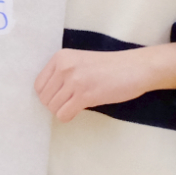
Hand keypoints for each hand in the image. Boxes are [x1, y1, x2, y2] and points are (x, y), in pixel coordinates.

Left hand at [35, 42, 175, 122]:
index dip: (48, 95)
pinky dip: (68, 117)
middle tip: (70, 103)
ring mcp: (74, 81)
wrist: (136, 67)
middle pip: (44, 98)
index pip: (39, 85)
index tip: (61, 96)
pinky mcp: (85, 95)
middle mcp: (64, 67)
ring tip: (76, 105)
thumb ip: (62, 74)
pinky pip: (64, 114)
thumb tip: (47, 96)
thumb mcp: (80, 62)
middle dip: (55, 104)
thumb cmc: (109, 67)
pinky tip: (79, 111)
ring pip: (53, 107)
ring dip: (63, 111)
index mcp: (60, 57)